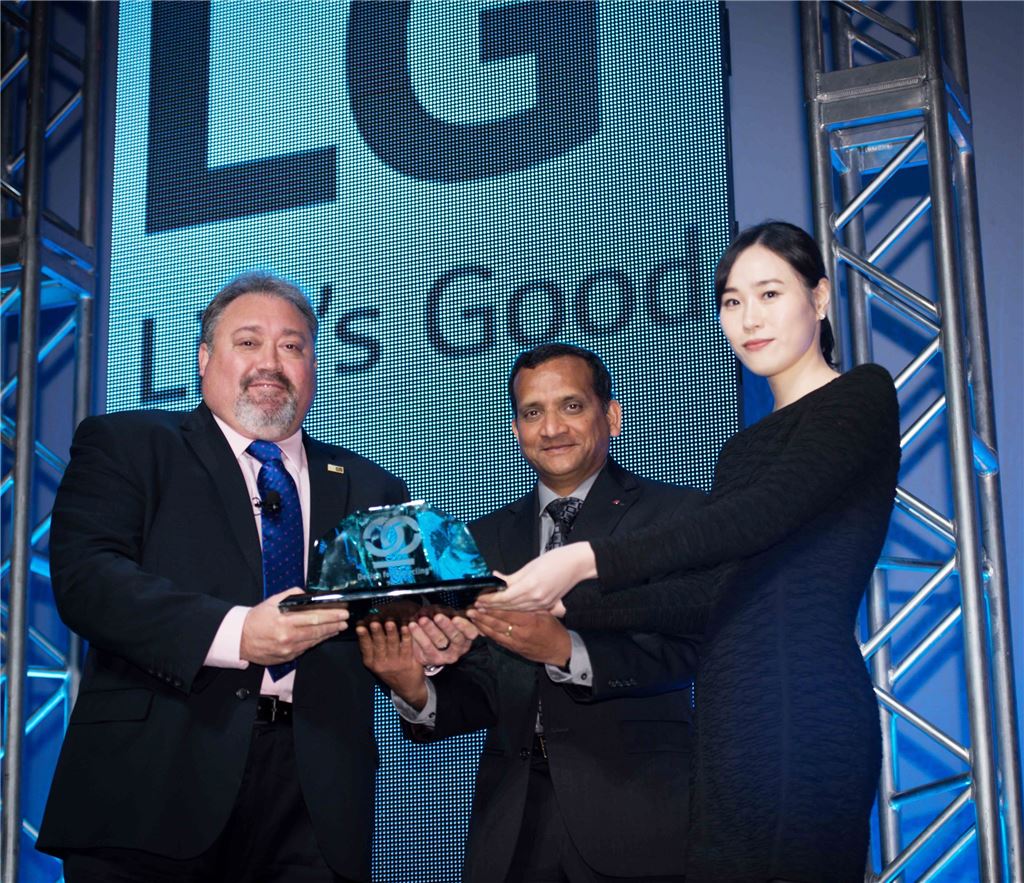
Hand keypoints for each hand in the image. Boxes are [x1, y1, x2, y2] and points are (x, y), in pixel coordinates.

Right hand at [241, 588, 347, 665]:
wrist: (239, 639)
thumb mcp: (271, 601)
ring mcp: (288, 649)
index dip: (331, 615)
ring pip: (314, 641)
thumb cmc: (255, 619)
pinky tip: (323, 636)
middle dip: (334, 624)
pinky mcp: (287, 658)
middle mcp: (287, 637)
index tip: (342, 612)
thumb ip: (291, 595)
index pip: (314, 617)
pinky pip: (306, 648)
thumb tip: (308, 595)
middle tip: (345, 620)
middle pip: (317, 630)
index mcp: (284, 621)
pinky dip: (316, 641)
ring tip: (338, 627)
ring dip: (328, 634)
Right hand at [356, 620, 428, 708]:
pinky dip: (406, 636)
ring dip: (391, 633)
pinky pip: (407, 647)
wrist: (408, 688)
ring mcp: (395, 663)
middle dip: (376, 633)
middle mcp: (382, 664)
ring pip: (392, 645)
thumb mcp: (377, 663)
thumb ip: (373, 648)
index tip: (360, 627)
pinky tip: (405, 628)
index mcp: (372, 662)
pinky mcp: (408, 662)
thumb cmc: (391, 672)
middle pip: (379, 645)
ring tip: (389, 623)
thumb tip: (369, 626)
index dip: (363, 637)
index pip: (366, 648)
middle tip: (375, 622)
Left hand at [408, 612, 479, 666]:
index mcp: (467, 636)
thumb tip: (447, 607)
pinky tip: (413, 626)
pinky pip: (426, 647)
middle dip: (446, 626)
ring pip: (440, 641)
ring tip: (422, 620)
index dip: (464, 626)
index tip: (456, 618)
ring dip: (430, 629)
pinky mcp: (432, 659)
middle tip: (437, 616)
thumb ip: (452, 615)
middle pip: (455, 637)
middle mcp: (459, 648)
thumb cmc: (442, 628)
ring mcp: (446, 656)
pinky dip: (418, 635)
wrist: (428, 645)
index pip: (471, 632)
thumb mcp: (450, 620)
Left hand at [466, 608, 571, 666]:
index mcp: (530, 621)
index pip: (507, 613)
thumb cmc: (553, 629)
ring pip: (495, 633)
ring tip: (472, 618)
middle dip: (482, 617)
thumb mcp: (545, 612)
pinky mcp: (514, 650)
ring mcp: (516, 643)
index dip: (492, 607)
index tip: (481, 602)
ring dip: (482, 626)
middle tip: (470, 610)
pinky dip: (489, 634)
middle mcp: (521, 633)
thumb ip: (528, 604)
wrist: (560, 650)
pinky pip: (499, 641)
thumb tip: (513, 593)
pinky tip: (481, 629)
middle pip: (497, 623)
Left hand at [476, 542, 596, 611]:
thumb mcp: (530, 566)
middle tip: (476, 608)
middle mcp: (536, 598)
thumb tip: (496, 578)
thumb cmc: (555, 560)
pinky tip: (506, 613)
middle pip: (508, 607)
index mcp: (530, 585)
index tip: (478, 600)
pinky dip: (515, 613)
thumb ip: (512, 577)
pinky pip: (527, 612)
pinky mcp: (548, 606)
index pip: (503, 598)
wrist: (578, 564)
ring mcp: (543, 604)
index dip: (489, 600)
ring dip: (500, 613)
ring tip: (486, 612)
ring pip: (517, 612)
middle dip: (491, 608)